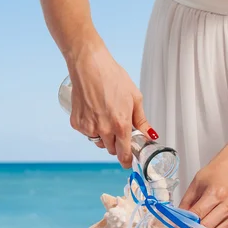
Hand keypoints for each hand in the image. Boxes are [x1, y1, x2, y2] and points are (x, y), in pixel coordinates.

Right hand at [69, 46, 156, 167]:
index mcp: (121, 125)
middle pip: (111, 149)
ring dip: (103, 135)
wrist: (89, 65)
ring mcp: (88, 127)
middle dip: (116, 142)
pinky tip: (94, 111)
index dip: (127, 160)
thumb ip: (142, 121)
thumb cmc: (112, 77)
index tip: (128, 162)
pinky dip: (90, 127)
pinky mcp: (76, 123)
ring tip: (105, 115)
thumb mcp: (134, 98)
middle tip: (118, 126)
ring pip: (98, 142)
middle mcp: (103, 129)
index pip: (124, 154)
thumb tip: (150, 135)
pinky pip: (86, 133)